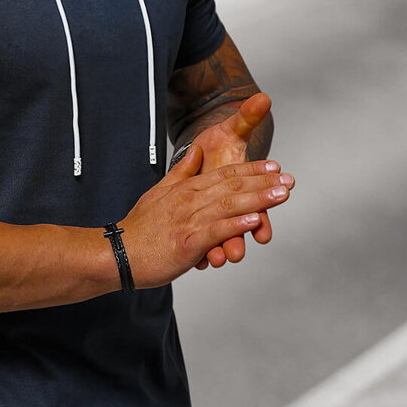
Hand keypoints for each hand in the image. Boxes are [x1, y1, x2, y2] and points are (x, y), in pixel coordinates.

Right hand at [120, 143, 293, 287]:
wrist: (117, 253)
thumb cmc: (139, 228)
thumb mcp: (158, 193)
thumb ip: (180, 172)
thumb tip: (195, 152)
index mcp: (185, 188)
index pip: (224, 174)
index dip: (252, 169)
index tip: (275, 165)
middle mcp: (189, 200)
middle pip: (232, 186)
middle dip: (263, 181)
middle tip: (289, 178)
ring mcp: (188, 221)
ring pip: (229, 205)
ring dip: (258, 199)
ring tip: (282, 194)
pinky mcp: (187, 242)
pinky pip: (216, 230)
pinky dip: (237, 225)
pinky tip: (256, 221)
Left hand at [189, 92, 273, 268]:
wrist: (196, 156)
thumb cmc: (218, 144)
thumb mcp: (230, 131)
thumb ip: (247, 117)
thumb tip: (263, 97)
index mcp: (243, 189)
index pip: (260, 208)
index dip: (263, 221)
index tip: (263, 233)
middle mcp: (233, 207)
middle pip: (241, 228)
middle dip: (240, 239)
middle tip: (237, 251)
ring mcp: (216, 217)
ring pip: (222, 239)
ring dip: (221, 250)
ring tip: (217, 259)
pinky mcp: (200, 223)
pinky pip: (202, 243)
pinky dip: (202, 252)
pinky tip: (198, 261)